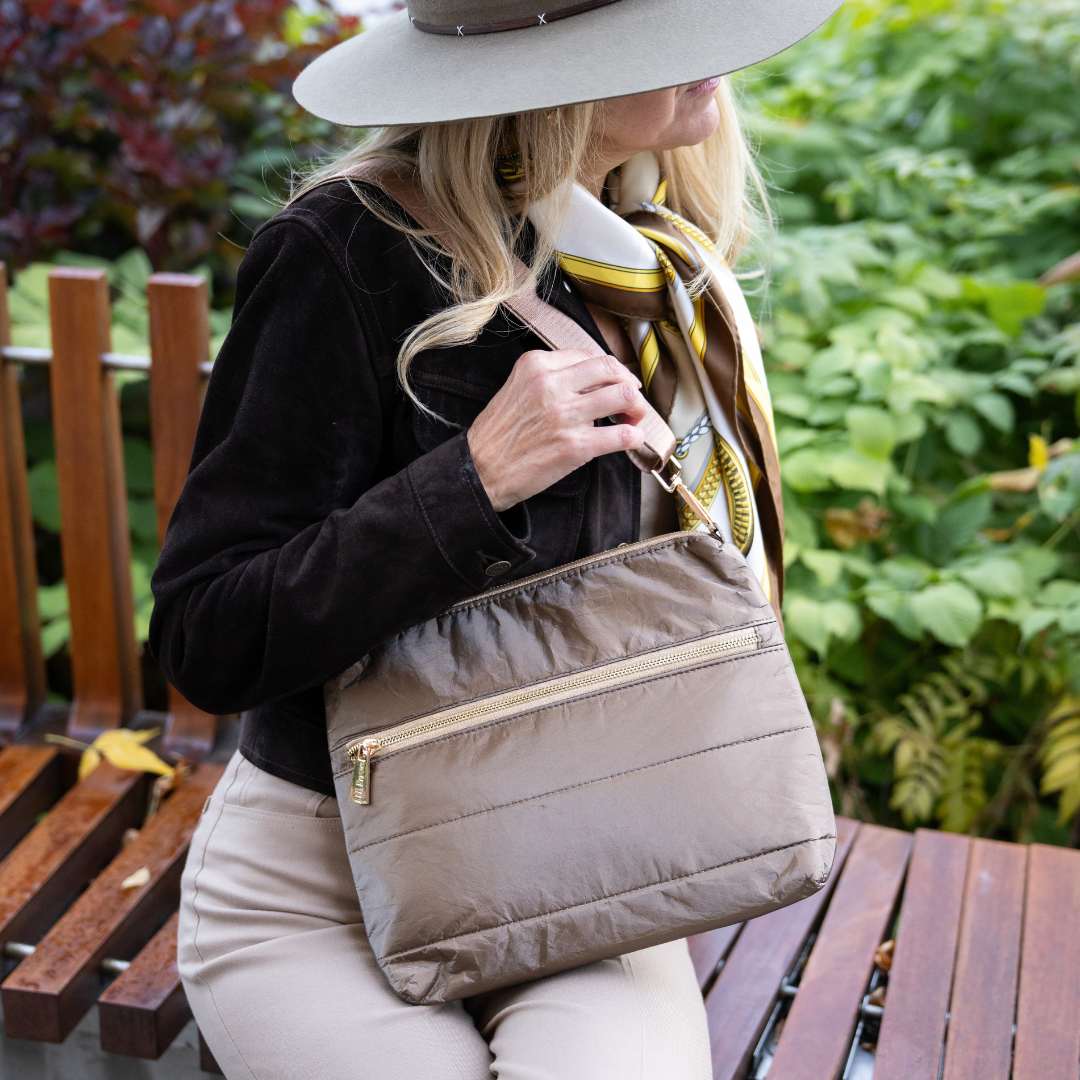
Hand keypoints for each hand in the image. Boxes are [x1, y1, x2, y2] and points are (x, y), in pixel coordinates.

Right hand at [466, 348, 650, 511]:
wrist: (480, 470)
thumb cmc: (499, 433)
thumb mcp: (518, 387)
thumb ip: (551, 377)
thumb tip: (592, 382)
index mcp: (537, 365)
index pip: (590, 357)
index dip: (611, 371)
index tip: (617, 382)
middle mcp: (552, 384)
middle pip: (611, 370)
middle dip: (629, 384)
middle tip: (631, 400)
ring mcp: (565, 414)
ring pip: (623, 396)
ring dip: (637, 408)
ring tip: (633, 419)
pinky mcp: (575, 445)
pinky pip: (622, 434)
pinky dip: (635, 436)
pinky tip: (631, 440)